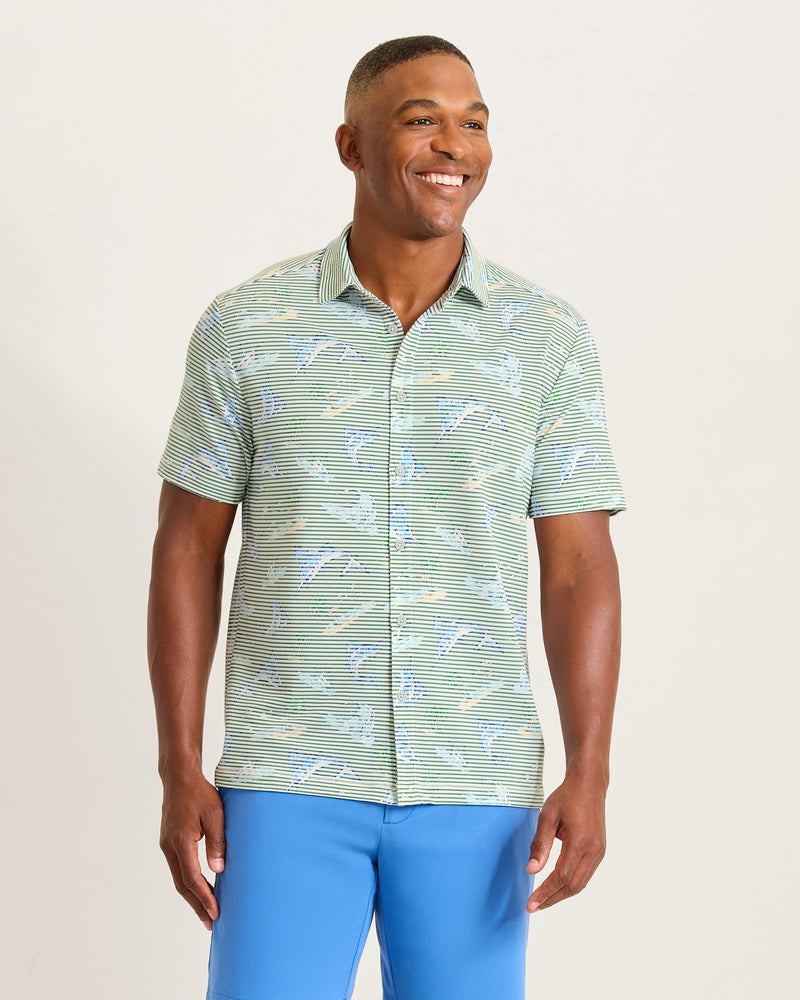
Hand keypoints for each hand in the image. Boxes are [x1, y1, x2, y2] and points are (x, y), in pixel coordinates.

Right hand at [159, 771, 225, 929]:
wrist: (179, 778)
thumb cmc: (199, 792)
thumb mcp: (215, 813)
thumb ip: (217, 842)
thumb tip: (219, 870)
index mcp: (180, 841)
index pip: (192, 877)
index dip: (204, 897)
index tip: (215, 913)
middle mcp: (169, 847)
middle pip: (182, 885)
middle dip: (197, 905)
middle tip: (211, 924)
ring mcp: (167, 845)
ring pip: (178, 878)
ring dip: (192, 896)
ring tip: (206, 913)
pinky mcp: (169, 843)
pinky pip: (178, 868)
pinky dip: (188, 883)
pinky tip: (199, 889)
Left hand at [525, 767, 606, 912]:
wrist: (589, 784)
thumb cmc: (566, 797)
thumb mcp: (547, 816)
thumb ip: (540, 844)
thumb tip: (531, 870)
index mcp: (580, 842)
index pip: (560, 877)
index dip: (544, 893)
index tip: (530, 904)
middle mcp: (594, 850)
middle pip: (572, 886)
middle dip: (552, 899)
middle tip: (533, 907)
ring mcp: (599, 852)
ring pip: (581, 883)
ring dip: (561, 894)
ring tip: (543, 901)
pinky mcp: (600, 850)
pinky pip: (585, 874)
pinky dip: (570, 884)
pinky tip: (557, 886)